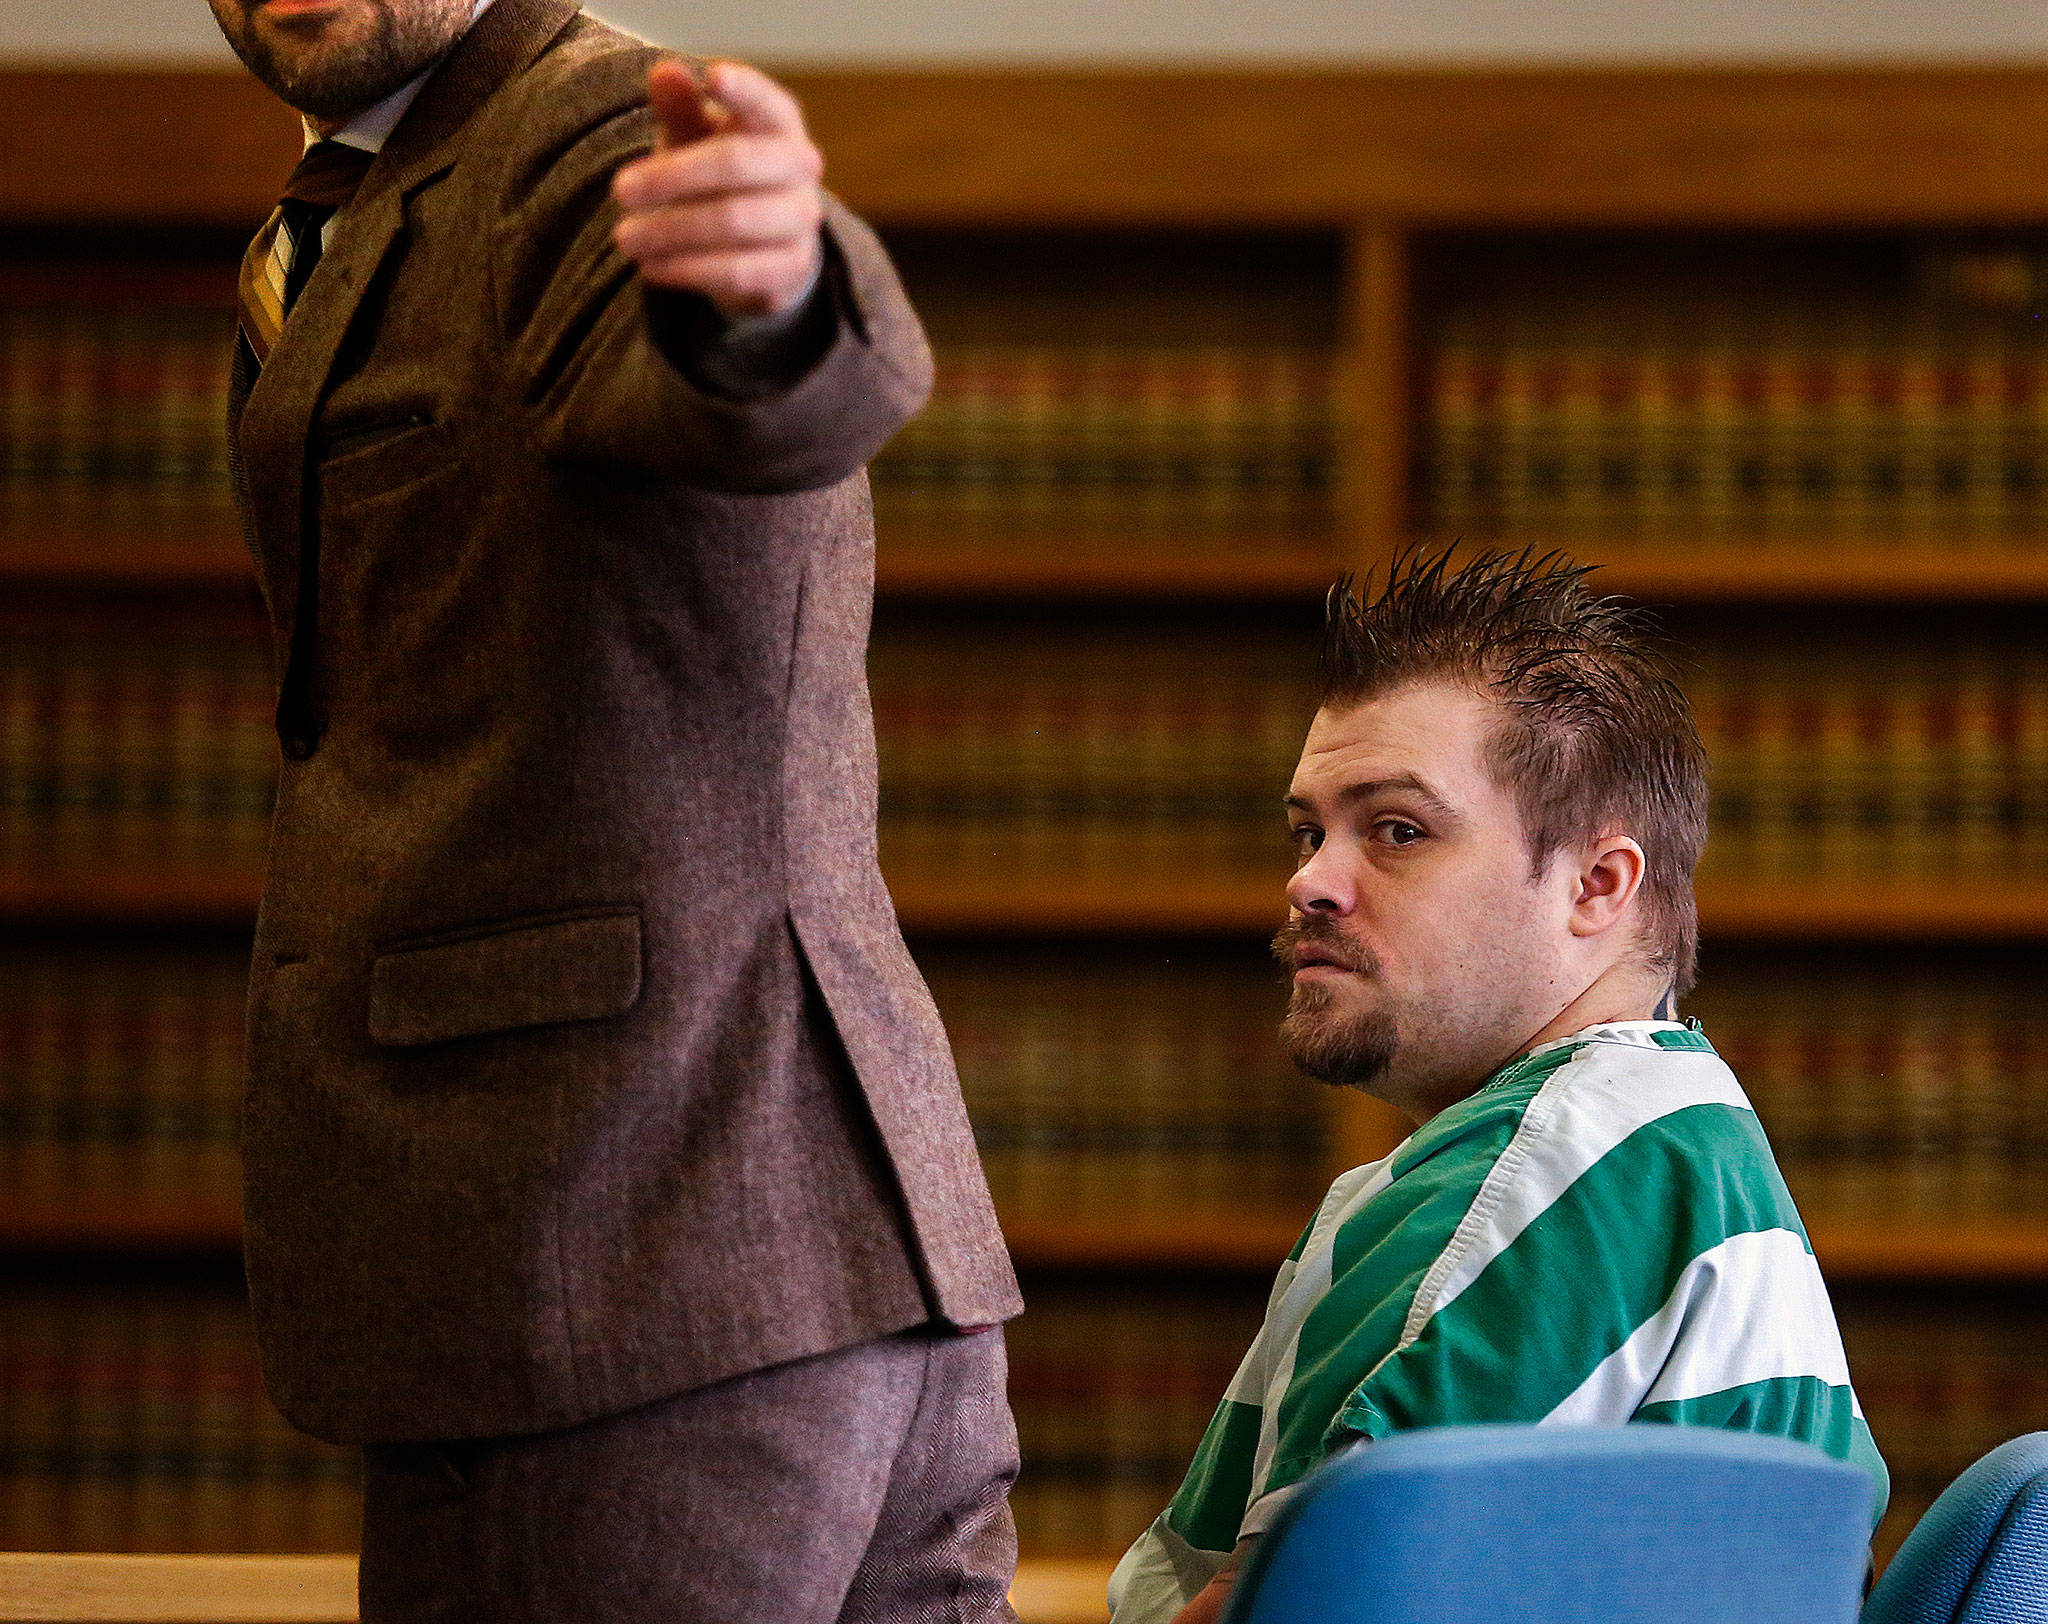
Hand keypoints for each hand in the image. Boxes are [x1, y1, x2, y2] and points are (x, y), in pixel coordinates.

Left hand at [611, 58, 825, 321]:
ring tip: (625, 238)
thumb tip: (663, 72)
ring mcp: (801, 219)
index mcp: (779, 121)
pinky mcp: (792, 267)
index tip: (712, 77)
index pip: (765, 101)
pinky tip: (651, 267)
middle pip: (737, 163)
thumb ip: (680, 106)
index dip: (744, 89)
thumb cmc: (718, 171)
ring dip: (671, 231)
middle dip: (672, 177)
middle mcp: (800, 167)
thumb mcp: (695, 135)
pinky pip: (736, 271)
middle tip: (620, 190)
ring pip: (733, 222)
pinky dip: (687, 269)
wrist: (764, 242)